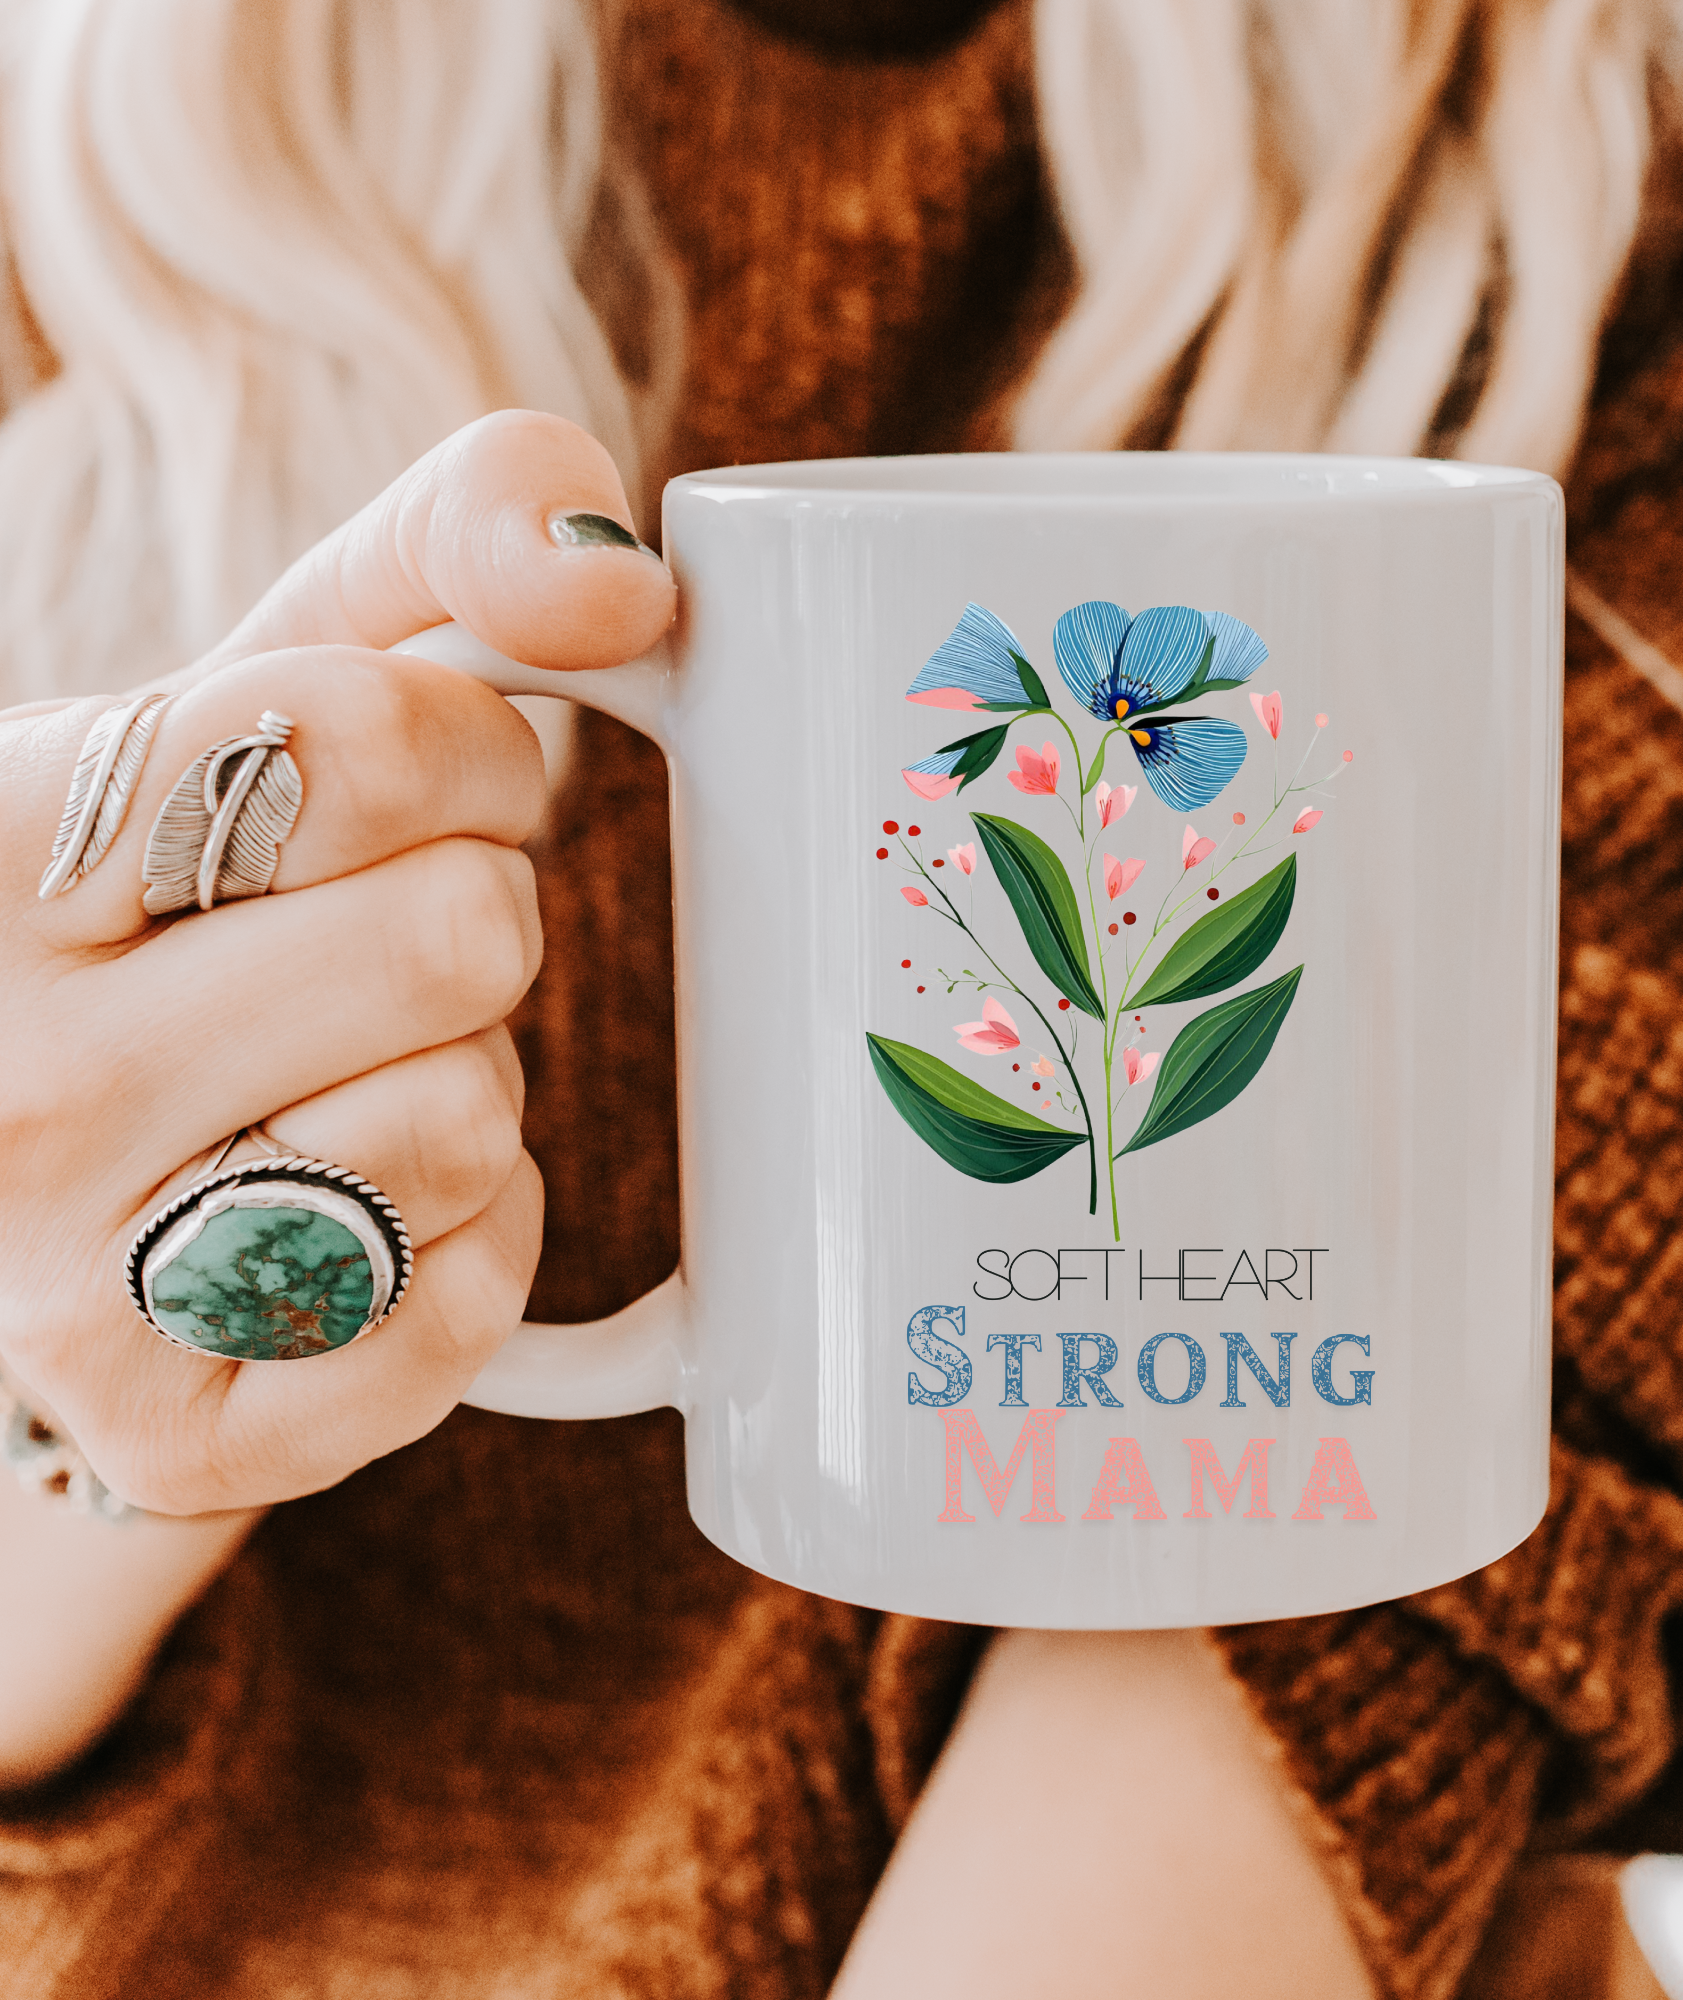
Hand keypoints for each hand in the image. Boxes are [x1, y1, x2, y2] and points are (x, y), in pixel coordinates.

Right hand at [0, 410, 675, 1514]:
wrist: (44, 1110)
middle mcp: (5, 1076)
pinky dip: (466, 1249)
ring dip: (466, 1081)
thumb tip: (631, 582)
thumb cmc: (201, 873)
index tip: (411, 785)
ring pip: (468, 1126)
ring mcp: (69, 1285)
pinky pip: (460, 1315)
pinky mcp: (175, 1431)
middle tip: (371, 943)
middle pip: (459, 937)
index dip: (466, 750)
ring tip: (342, 1070)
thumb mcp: (282, 660)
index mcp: (2, 841)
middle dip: (472, 917)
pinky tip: (362, 1205)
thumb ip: (458, 534)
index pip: (370, 739)